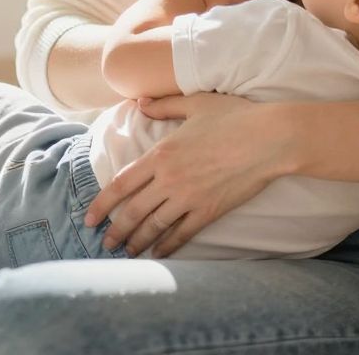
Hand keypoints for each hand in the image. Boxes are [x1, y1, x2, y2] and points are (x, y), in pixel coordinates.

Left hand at [82, 92, 289, 257]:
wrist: (270, 139)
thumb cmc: (234, 117)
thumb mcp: (196, 104)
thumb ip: (164, 106)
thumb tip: (140, 103)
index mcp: (162, 153)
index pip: (121, 184)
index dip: (101, 203)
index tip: (89, 217)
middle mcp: (170, 179)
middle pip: (132, 211)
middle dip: (115, 230)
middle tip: (105, 242)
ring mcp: (189, 197)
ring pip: (154, 226)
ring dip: (137, 242)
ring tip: (127, 253)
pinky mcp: (209, 211)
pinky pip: (182, 234)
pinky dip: (168, 247)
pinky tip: (159, 254)